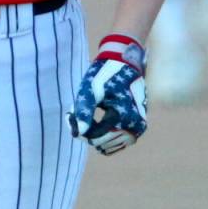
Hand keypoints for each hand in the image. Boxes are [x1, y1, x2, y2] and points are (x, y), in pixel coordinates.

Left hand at [68, 33, 146, 155]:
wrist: (125, 63)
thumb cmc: (105, 74)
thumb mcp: (91, 89)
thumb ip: (84, 111)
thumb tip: (77, 134)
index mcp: (124, 116)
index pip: (96, 137)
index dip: (80, 129)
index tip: (70, 115)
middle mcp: (135, 127)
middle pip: (101, 142)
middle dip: (87, 130)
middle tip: (77, 112)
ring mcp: (137, 129)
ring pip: (108, 145)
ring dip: (96, 134)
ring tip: (88, 114)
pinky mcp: (137, 128)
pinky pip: (116, 143)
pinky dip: (105, 135)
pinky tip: (97, 120)